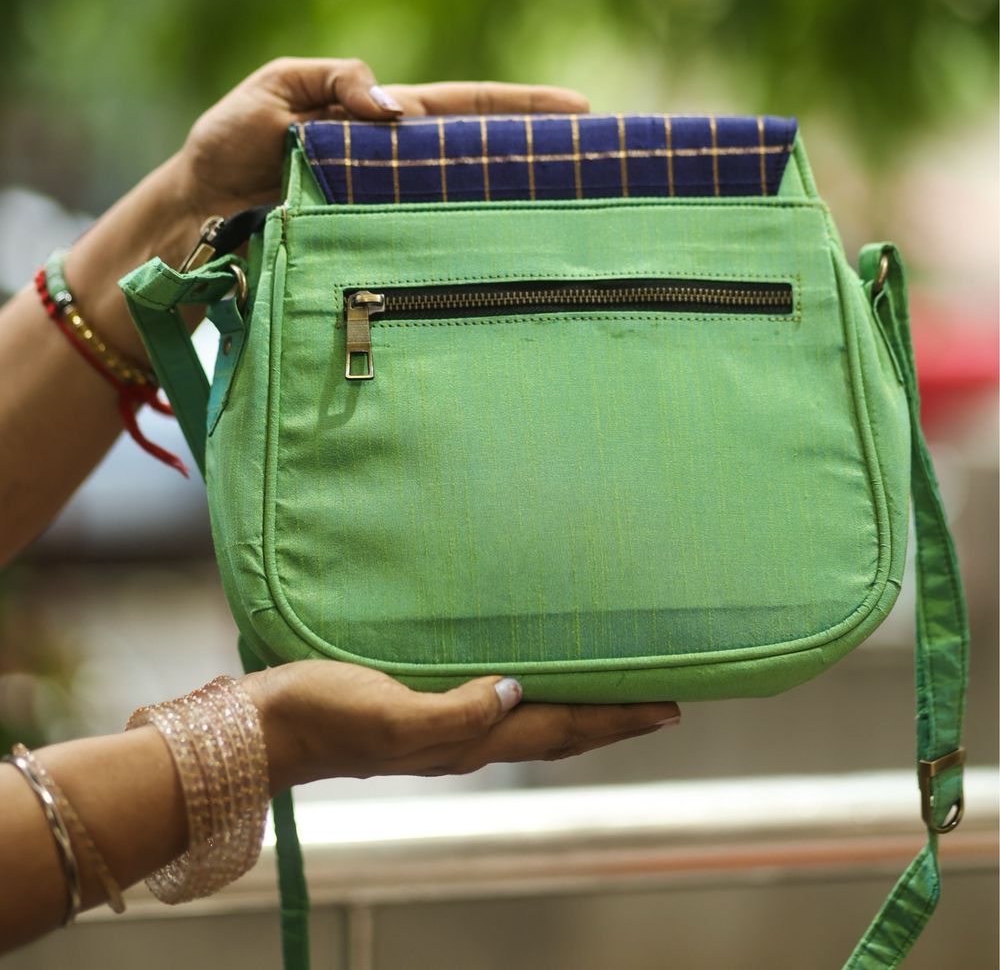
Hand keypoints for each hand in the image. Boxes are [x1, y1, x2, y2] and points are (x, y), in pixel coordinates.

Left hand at [179, 57, 589, 220]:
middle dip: (536, 164)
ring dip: (505, 217)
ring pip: (457, 213)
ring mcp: (383, 215)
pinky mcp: (364, 255)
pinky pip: (416, 255)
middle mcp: (395, 170)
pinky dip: (451, 261)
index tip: (582, 109)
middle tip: (599, 172)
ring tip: (563, 225)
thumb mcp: (275, 87)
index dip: (522, 107)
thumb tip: (393, 108)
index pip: (465, 107)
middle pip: (478, 163)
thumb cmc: (228, 141)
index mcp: (381, 120)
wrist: (189, 212)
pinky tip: (487, 275)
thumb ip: (335, 80)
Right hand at [244, 661, 679, 792]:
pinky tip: (526, 676)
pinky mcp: (421, 706)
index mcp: (467, 739)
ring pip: (534, 719)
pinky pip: (497, 702)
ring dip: (579, 708)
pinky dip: (532, 695)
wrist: (268, 726)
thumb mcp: (390, 715)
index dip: (617, 719)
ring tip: (612, 692)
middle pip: (560, 730)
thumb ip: (455, 713)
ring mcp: (444, 725)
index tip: (670, 708)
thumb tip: (518, 692)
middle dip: (613, 718)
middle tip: (663, 702)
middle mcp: (466, 737)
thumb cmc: (324, 715)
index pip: (562, 729)